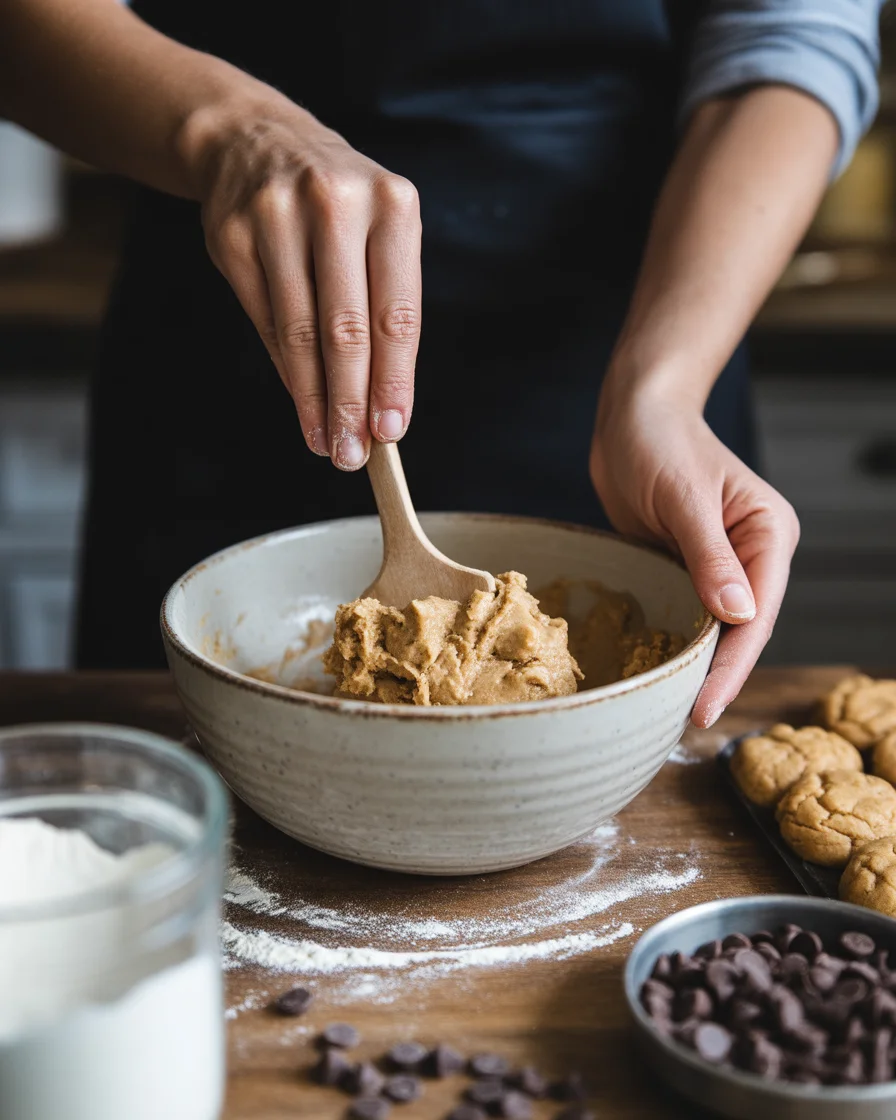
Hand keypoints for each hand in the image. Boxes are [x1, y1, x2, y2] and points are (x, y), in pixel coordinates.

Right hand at [186, 94, 421, 468]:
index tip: (391, 431)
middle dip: (351, 402)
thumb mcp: (379, 233)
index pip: (396, 313)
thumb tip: (381, 407)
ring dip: (314, 399)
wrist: (257, 141)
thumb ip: (384, 309)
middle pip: (346, 330)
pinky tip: (300, 402)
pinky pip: (266, 321)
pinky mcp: (232, 236)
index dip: (394, 381)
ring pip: (300, 333)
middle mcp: (335, 204)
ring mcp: (277, 217)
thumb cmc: (338, 207)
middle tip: (353, 454)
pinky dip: (287, 370)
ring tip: (325, 441)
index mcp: (391, 205)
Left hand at [590, 387, 799, 726]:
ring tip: (673, 711)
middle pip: (742, 629)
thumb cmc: (657, 442)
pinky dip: (678, 642)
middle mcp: (753, 553)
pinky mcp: (688, 567)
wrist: (629, 416)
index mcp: (767, 533)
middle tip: (688, 721)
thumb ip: (709, 557)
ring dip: (699, 666)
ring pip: (716, 628)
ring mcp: (721, 563)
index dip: (733, 665)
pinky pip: (688, 613)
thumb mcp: (683, 498)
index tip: (706, 706)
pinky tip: (661, 672)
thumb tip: (739, 617)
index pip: (757, 613)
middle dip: (718, 675)